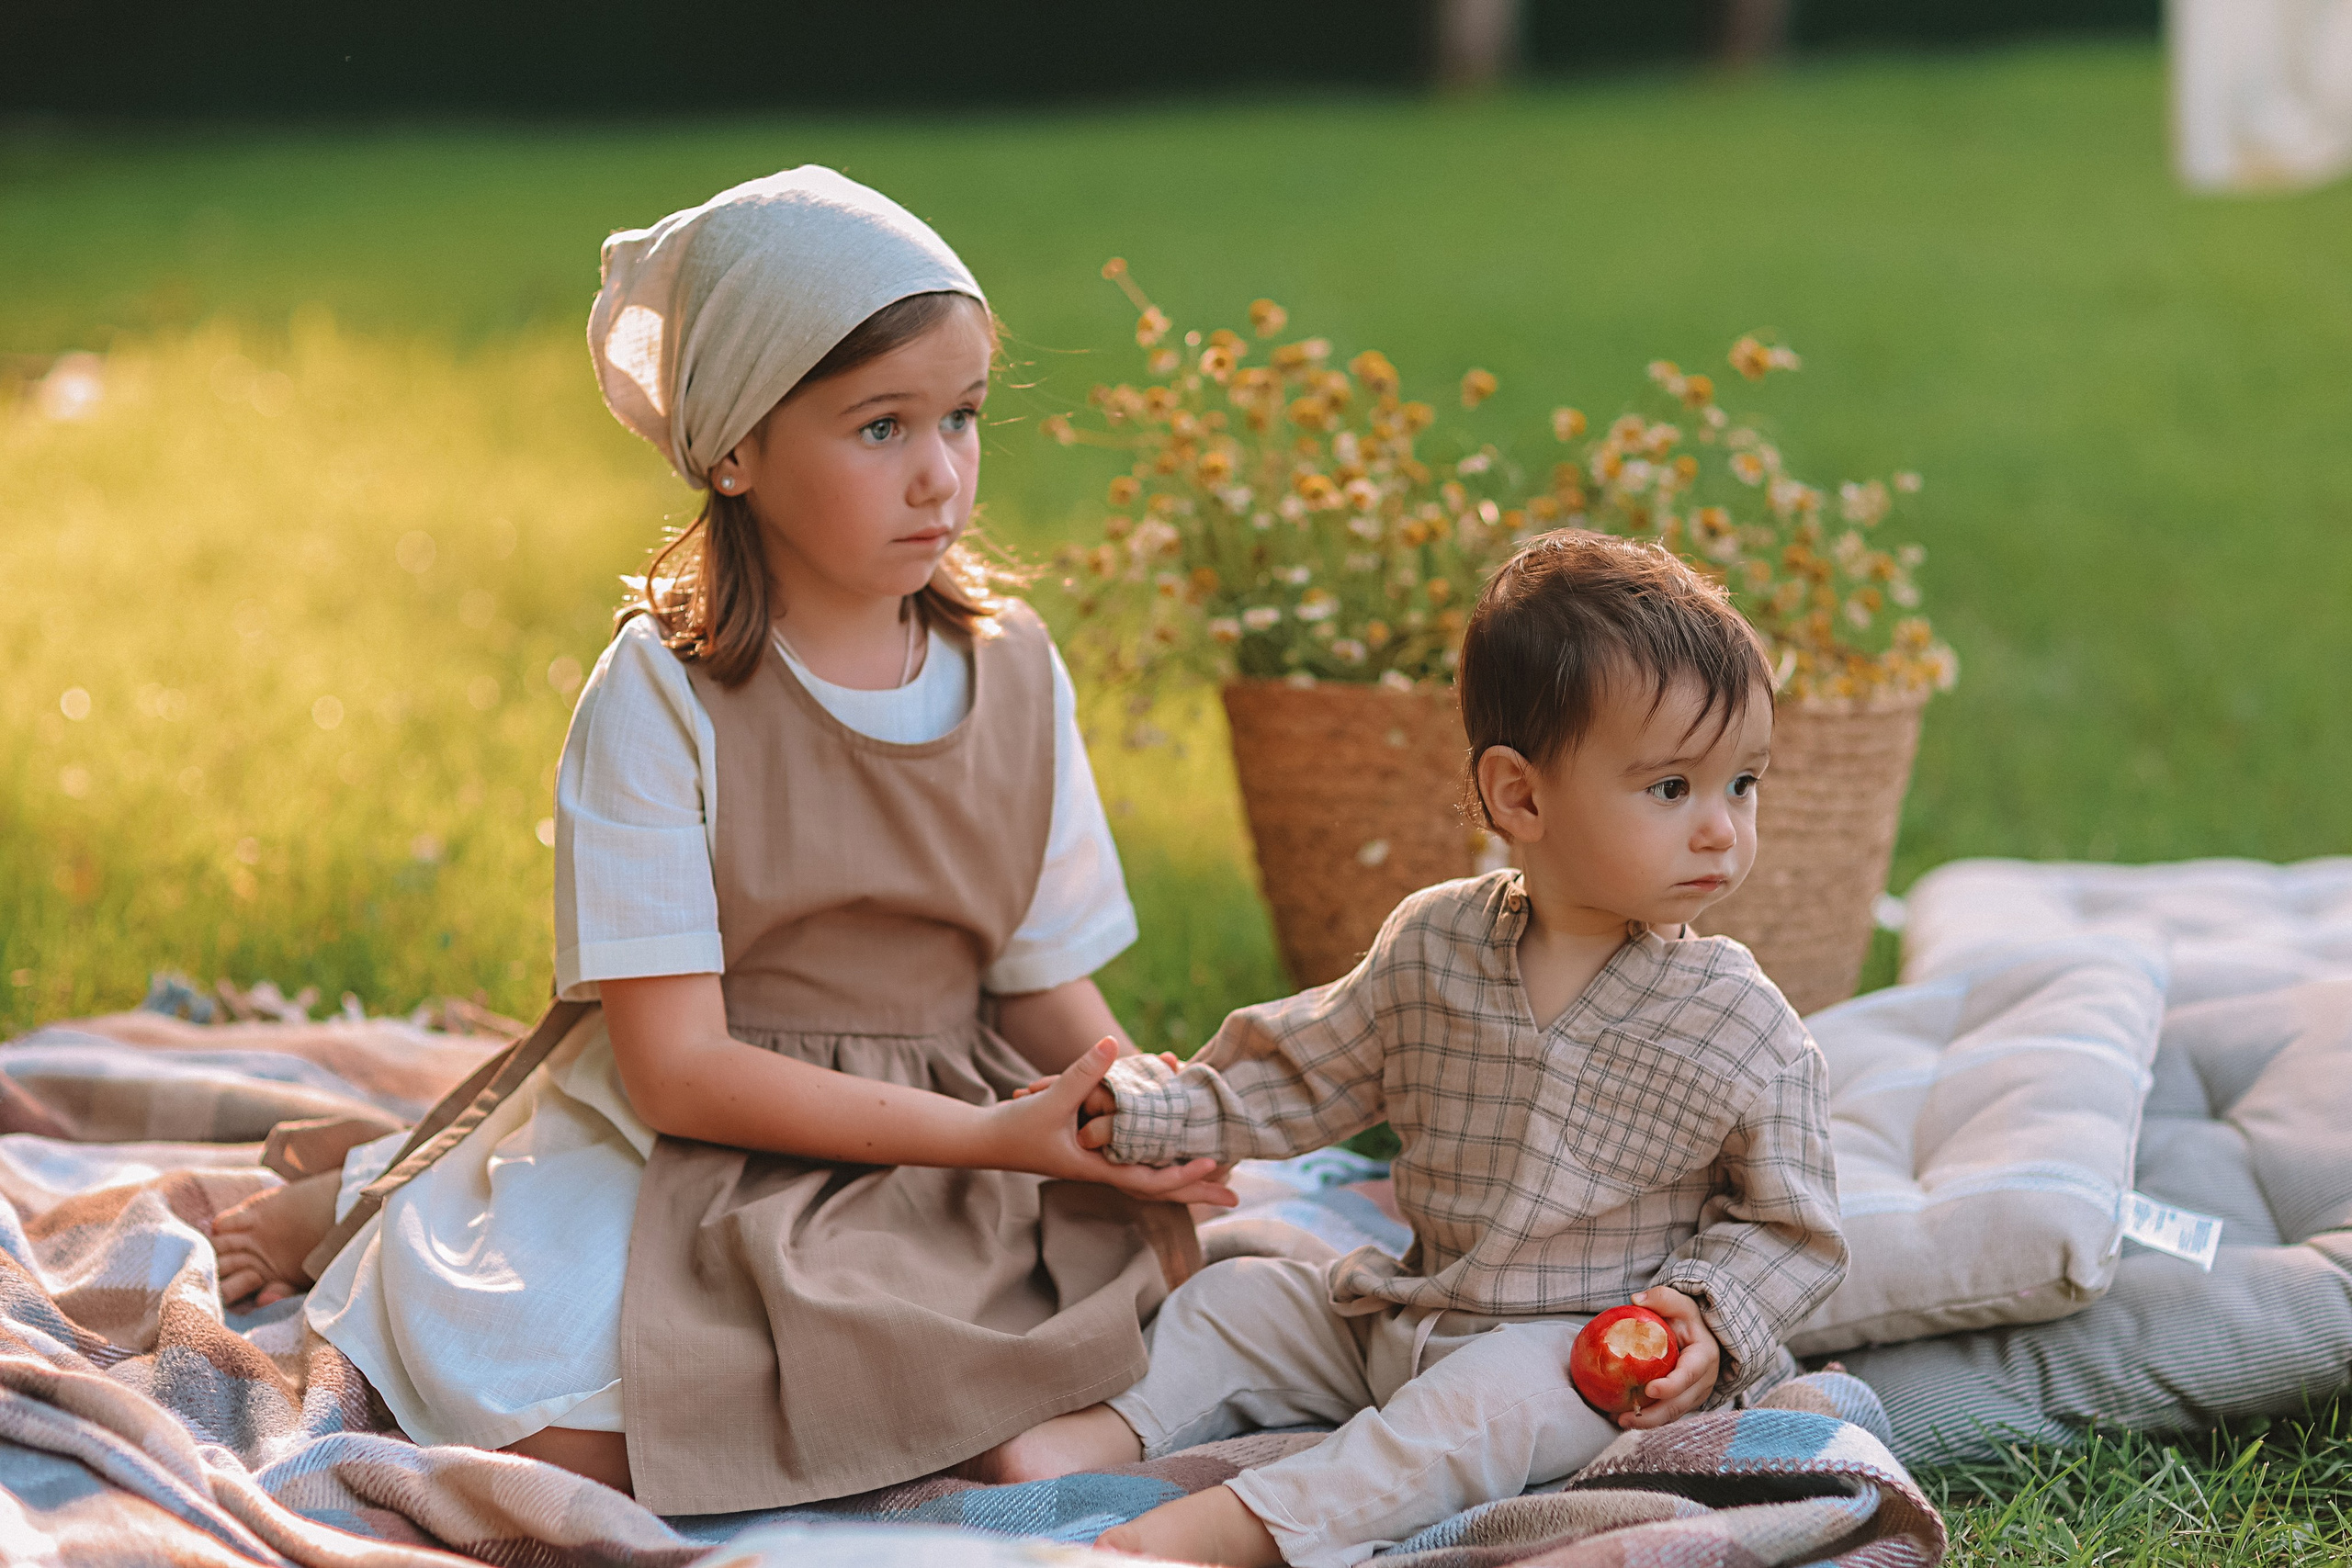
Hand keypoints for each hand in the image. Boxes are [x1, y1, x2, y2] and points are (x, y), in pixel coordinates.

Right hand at [990, 1041, 1237, 1208]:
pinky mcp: (1095, 1145)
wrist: (985, 1140)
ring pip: (1150, 1169)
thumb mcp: (1050, 1099)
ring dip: (1182, 1169)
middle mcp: (1106, 1167)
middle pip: (1159, 1186)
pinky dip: (1158, 1146)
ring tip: (1218, 1170)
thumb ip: (1082, 1073)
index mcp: (1098, 1168)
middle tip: (1236, 1198)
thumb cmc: (1014, 1128)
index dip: (1181, 1176)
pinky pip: (1135, 1151)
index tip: (1212, 1166)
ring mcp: (1102, 1158)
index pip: (1148, 1181)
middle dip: (1197, 1192)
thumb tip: (1112, 1043)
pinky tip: (1176, 1139)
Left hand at [1616, 1285, 1718, 1428]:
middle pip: (1678, 1405)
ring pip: (1671, 1415)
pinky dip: (1645, 1419)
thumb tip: (1636, 1299)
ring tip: (1616, 1420)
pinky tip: (1620, 1417)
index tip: (1649, 1389)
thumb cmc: (1687, 1320)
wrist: (1700, 1336)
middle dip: (1652, 1416)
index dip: (1671, 1386)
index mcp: (1704, 1358)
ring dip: (1645, 1423)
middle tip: (1623, 1418)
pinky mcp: (1682, 1402)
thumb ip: (1662, 1298)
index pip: (1689, 1375)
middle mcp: (1702, 1382)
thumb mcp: (1680, 1303)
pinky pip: (1664, 1414)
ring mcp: (1694, 1395)